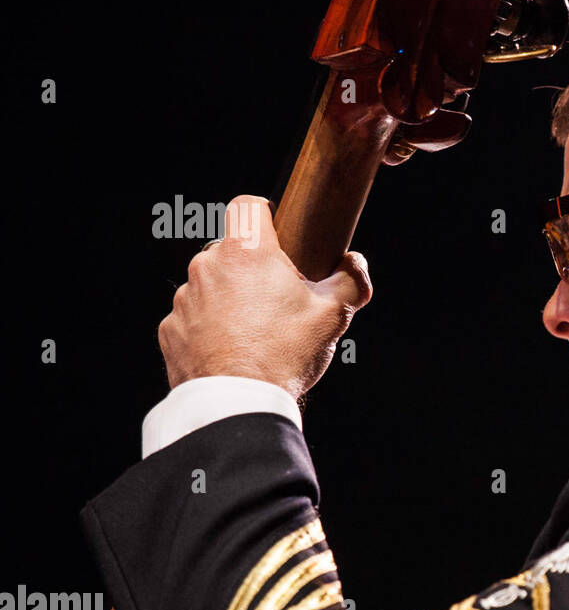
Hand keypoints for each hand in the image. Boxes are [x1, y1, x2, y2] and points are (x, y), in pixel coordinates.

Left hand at [158, 195, 371, 397]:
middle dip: (252, 267)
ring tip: (256, 332)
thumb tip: (355, 263)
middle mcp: (207, 266)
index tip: (280, 235)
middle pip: (230, 250)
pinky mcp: (171, 330)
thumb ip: (352, 281)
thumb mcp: (334, 316)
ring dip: (230, 298)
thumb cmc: (286, 354)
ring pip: (211, 285)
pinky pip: (194, 318)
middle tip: (278, 299)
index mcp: (247, 252)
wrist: (239, 404)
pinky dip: (210, 328)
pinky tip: (232, 351)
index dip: (265, 214)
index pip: (248, 205)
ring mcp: (185, 299)